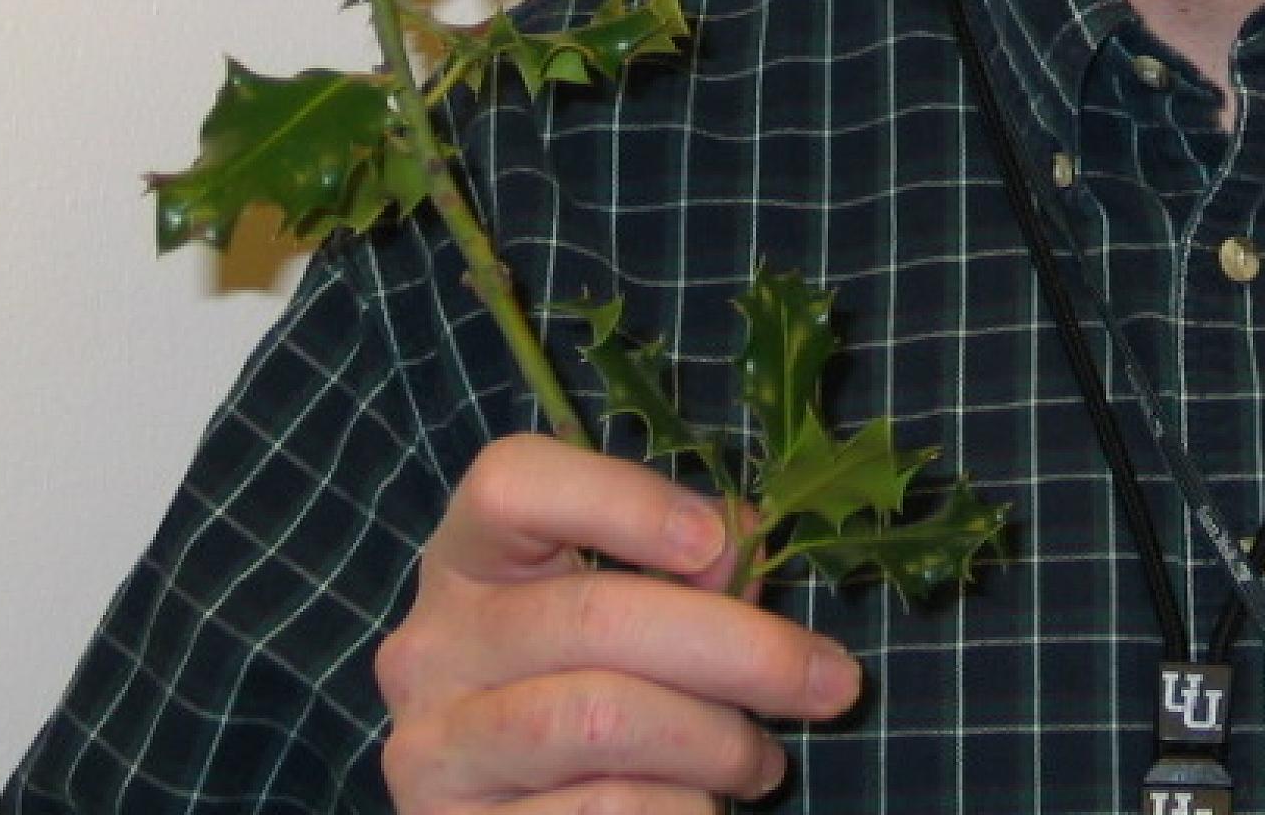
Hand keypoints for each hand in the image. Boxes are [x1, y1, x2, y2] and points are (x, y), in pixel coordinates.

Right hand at [375, 434, 862, 813]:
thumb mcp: (635, 609)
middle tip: (834, 680)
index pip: (512, 483)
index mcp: (471, 558)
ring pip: (597, 719)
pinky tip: (702, 806)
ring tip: (764, 758)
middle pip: (593, 615)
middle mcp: (431, 644)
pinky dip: (679, 808)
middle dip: (739, 648)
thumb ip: (688, 567)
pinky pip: (597, 810)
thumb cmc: (601, 688)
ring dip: (715, 740)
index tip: (722, 540)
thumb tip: (745, 541)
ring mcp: (431, 747)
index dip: (623, 500)